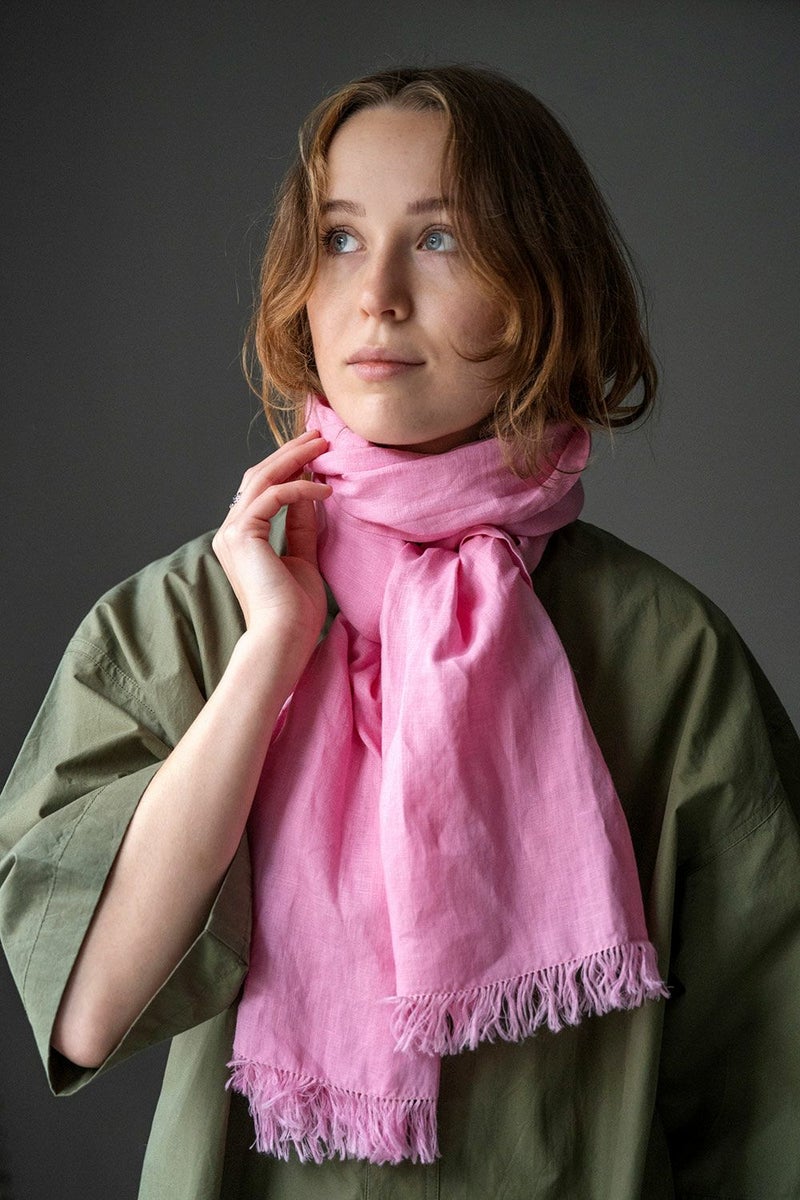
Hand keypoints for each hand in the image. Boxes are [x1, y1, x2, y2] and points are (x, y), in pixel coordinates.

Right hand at [212, 432, 331, 664]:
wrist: (284, 639)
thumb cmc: (295, 612)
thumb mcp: (304, 558)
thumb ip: (302, 526)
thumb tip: (311, 493)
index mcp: (243, 539)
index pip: (261, 489)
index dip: (288, 466)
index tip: (316, 453)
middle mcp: (231, 532)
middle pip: (258, 476)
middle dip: (290, 453)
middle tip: (319, 435)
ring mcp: (232, 532)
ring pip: (262, 478)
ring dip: (295, 458)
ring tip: (324, 446)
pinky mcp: (241, 534)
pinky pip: (272, 496)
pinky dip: (300, 487)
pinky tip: (325, 489)